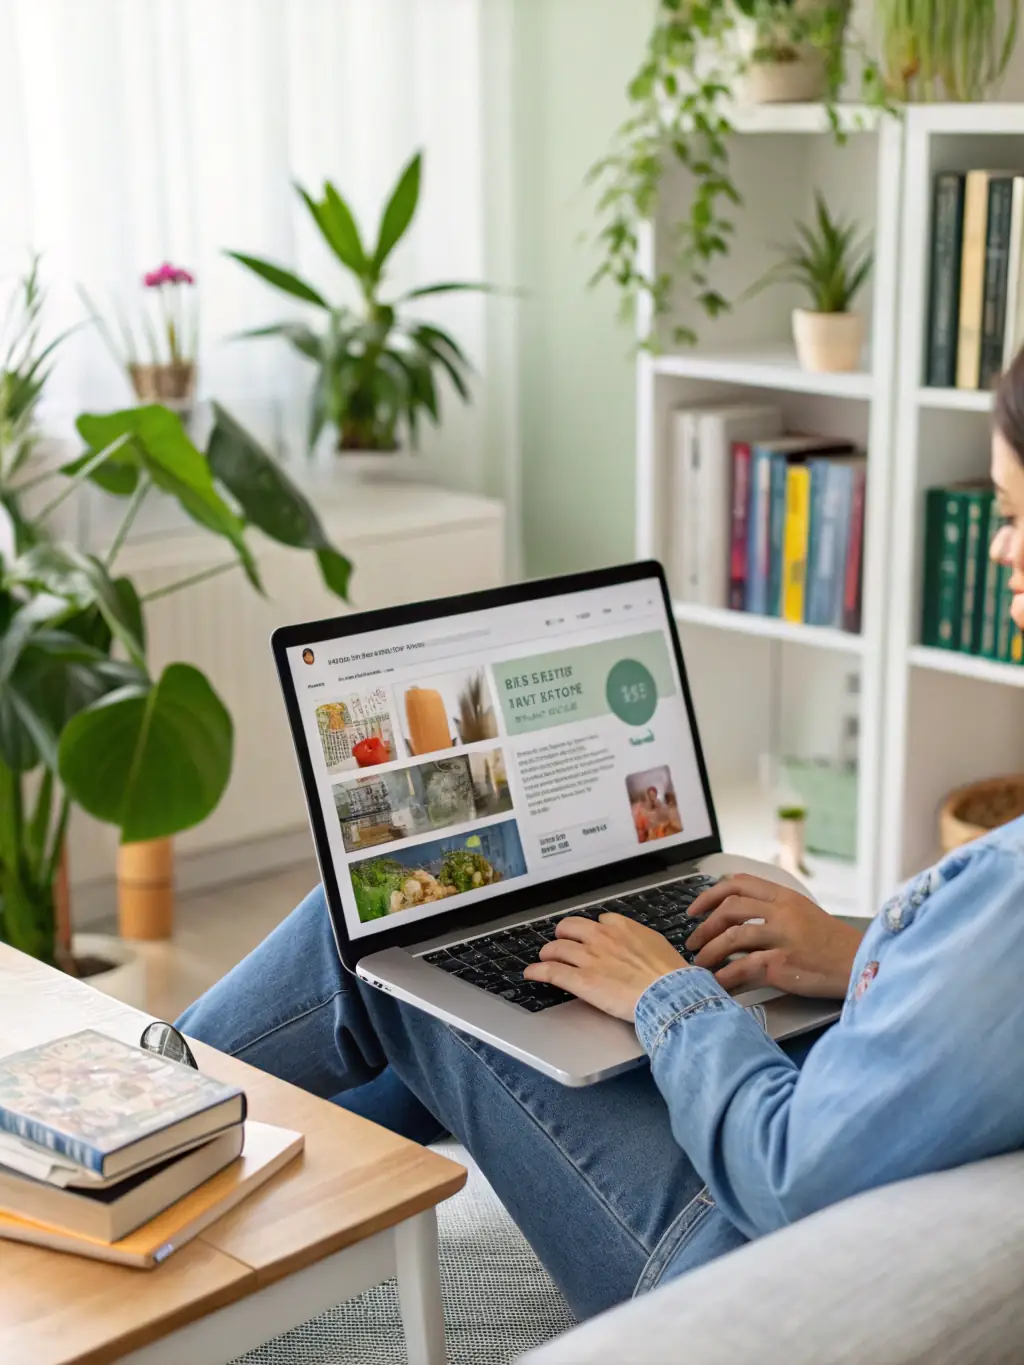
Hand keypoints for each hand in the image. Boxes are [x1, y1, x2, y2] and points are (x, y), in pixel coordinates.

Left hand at [523, 914, 689, 1021]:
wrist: (668, 994)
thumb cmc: (670, 975)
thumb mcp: (657, 945)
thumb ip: (640, 941)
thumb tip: (638, 946)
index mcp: (622, 927)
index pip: (599, 921)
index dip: (593, 930)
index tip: (591, 937)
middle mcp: (601, 938)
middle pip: (570, 928)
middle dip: (564, 935)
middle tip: (561, 943)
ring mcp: (589, 958)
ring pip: (556, 948)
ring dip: (548, 953)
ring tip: (544, 958)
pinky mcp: (580, 980)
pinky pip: (552, 972)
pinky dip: (537, 971)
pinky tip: (531, 973)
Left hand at [685, 874, 863, 998]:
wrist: (860, 964)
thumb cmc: (832, 943)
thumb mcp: (803, 914)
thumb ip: (773, 910)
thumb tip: (735, 919)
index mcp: (785, 897)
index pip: (738, 884)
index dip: (710, 894)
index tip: (694, 909)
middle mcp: (782, 913)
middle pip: (729, 909)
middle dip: (704, 925)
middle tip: (692, 940)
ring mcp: (782, 938)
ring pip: (732, 938)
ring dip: (709, 951)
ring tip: (700, 963)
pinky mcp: (783, 965)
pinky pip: (743, 968)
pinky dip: (725, 975)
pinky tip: (717, 981)